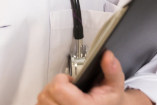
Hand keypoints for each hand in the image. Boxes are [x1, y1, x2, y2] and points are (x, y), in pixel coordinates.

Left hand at [36, 51, 152, 104]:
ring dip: (49, 95)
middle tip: (69, 89)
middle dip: (55, 87)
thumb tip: (107, 55)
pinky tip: (59, 101)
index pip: (57, 88)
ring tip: (64, 96)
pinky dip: (47, 102)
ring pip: (41, 101)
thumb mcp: (115, 86)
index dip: (62, 80)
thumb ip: (112, 70)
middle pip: (45, 94)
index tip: (72, 81)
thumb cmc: (109, 101)